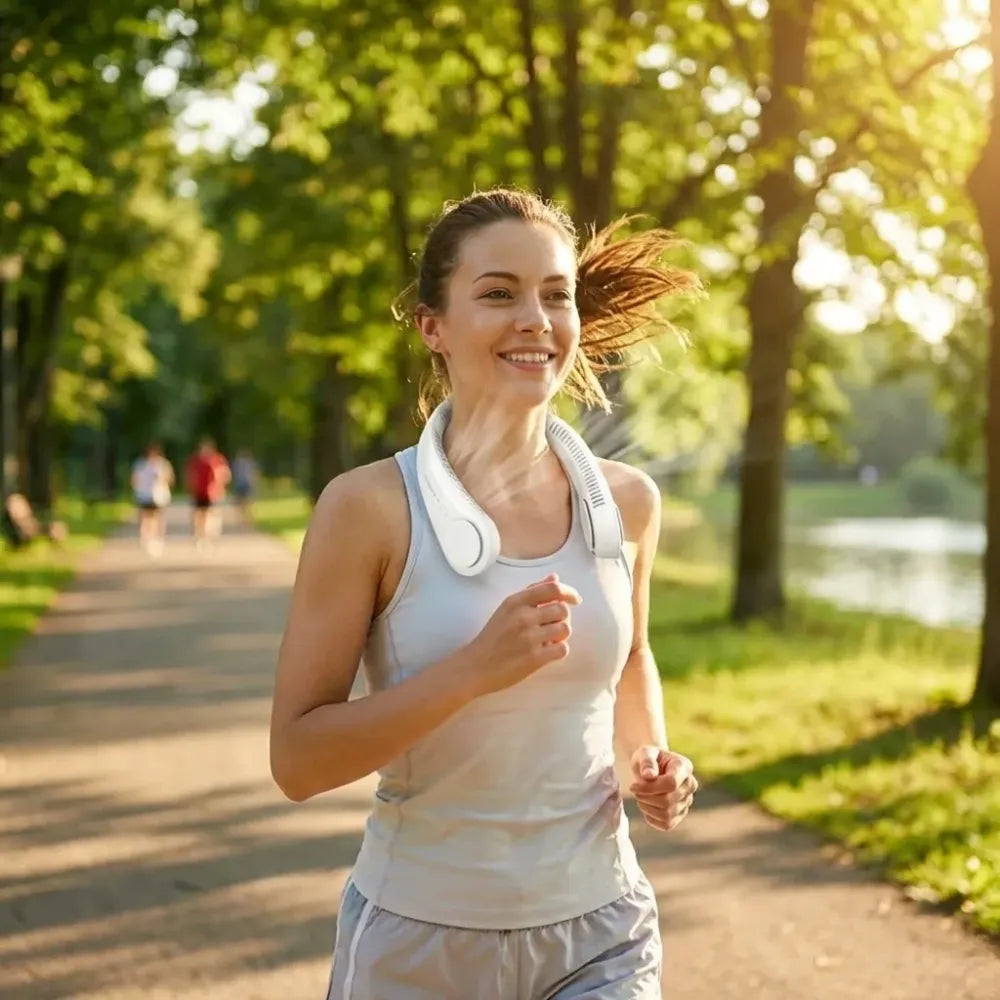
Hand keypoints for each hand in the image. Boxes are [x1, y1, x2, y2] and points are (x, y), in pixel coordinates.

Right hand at [466, 573, 581, 696]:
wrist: (476, 666)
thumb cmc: (493, 636)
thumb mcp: (508, 608)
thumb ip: (532, 591)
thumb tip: (555, 578)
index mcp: (515, 602)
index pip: (552, 588)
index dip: (569, 592)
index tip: (575, 599)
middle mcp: (522, 617)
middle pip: (563, 609)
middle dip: (562, 617)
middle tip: (552, 625)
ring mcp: (529, 638)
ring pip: (565, 629)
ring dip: (560, 635)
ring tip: (548, 639)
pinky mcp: (534, 659)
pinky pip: (563, 649)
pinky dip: (558, 650)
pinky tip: (547, 651)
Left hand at [629, 747, 697, 831]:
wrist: (651, 768)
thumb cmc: (648, 758)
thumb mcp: (645, 753)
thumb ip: (647, 761)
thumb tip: (649, 776)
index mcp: (684, 767)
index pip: (671, 783)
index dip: (650, 788)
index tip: (633, 786)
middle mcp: (690, 785)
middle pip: (668, 801)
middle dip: (646, 797)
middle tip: (634, 790)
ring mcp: (687, 801)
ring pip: (667, 814)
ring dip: (647, 808)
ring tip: (640, 797)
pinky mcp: (680, 814)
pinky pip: (667, 824)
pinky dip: (652, 818)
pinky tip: (646, 806)